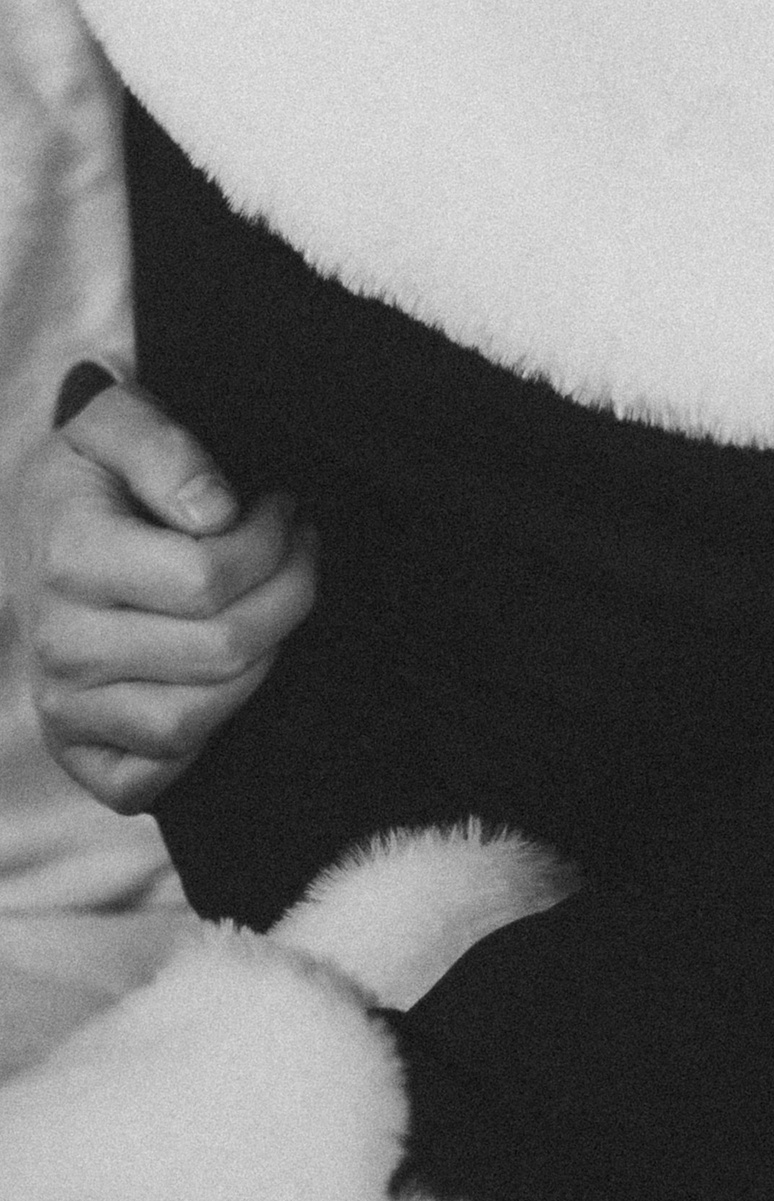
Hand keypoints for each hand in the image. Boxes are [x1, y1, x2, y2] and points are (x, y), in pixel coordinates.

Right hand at [18, 368, 316, 811]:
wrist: (45, 525)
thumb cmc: (97, 475)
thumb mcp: (118, 420)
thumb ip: (165, 447)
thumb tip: (215, 511)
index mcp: (69, 559)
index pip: (207, 578)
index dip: (271, 542)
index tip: (283, 507)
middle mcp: (59, 643)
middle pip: (220, 651)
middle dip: (289, 594)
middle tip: (301, 549)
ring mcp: (64, 707)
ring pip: (195, 719)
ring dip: (264, 660)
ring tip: (277, 604)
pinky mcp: (78, 754)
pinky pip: (150, 781)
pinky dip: (203, 739)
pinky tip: (225, 675)